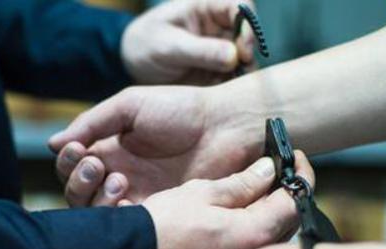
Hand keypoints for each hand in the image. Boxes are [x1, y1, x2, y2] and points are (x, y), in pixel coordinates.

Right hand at [49, 84, 265, 206]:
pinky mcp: (158, 214)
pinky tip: (128, 200)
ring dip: (97, 198)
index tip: (79, 150)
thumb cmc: (180, 109)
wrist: (225, 127)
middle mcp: (119, 175)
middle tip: (96, 166)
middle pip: (78, 192)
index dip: (68, 162)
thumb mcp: (129, 106)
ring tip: (120, 179)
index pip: (73, 166)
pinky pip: (127, 226)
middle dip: (78, 182)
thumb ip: (93, 122)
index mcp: (110, 150)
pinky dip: (118, 217)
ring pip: (97, 212)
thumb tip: (54, 144)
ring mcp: (138, 196)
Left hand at [122, 0, 255, 84]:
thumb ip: (200, 51)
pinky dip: (235, 91)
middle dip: (248, 55)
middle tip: (241, 74)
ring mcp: (223, 51)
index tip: (244, 50)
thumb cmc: (147, 44)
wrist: (136, 64)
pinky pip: (235, 80)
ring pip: (246, 60)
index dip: (248, 26)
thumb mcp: (169, 46)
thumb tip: (234, 56)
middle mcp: (221, 27)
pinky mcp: (221, 72)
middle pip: (248, 36)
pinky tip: (227, 103)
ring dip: (244, 76)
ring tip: (235, 93)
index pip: (239, 7)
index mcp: (207, 8)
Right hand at [144, 152, 313, 248]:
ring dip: (267, 207)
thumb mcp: (200, 194)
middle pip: (284, 218)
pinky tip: (233, 211)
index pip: (294, 200)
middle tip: (276, 169)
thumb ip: (240, 184)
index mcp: (252, 232)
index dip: (300, 174)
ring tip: (255, 185)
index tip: (297, 157)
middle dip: (285, 191)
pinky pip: (249, 242)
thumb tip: (268, 171)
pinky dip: (249, 222)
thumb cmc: (160, 227)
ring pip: (267, 230)